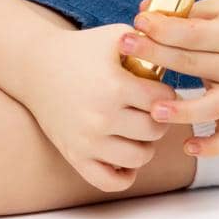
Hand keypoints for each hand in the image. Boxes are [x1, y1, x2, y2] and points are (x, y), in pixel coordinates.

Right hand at [21, 24, 182, 191]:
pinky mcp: (75, 157)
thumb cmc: (82, 49)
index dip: (168, 94)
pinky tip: (126, 156)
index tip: (160, 89)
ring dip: (145, 145)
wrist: (36, 67)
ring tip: (140, 131)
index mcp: (115, 87)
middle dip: (160, 120)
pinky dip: (124, 174)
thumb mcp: (117, 36)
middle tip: (152, 111)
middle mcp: (102, 117)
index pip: (163, 101)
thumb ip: (150, 41)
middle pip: (154, 131)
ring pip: (138, 158)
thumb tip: (182, 46)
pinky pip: (109, 182)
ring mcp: (87, 141)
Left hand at [122, 0, 218, 158]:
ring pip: (213, 106)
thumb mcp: (215, 7)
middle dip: (156, 55)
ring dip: (184, 110)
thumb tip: (143, 10)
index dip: (164, 27)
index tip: (138, 21)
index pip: (192, 33)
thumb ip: (181, 13)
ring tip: (155, 111)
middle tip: (125, 47)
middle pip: (192, 63)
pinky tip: (188, 147)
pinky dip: (212, 145)